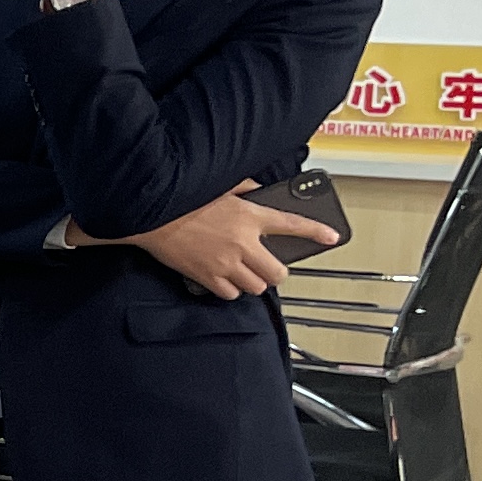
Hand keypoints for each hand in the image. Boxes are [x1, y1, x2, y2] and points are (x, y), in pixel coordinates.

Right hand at [85, 185, 338, 298]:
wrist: (150, 214)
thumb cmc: (182, 198)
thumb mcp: (219, 185)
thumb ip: (244, 188)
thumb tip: (258, 190)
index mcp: (250, 215)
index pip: (293, 224)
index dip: (316, 232)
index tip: (331, 237)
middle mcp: (243, 242)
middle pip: (277, 271)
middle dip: (275, 271)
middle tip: (267, 266)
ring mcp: (226, 263)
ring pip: (256, 286)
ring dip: (253, 282)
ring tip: (243, 273)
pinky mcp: (207, 277)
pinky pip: (231, 294)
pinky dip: (231, 290)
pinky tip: (224, 280)